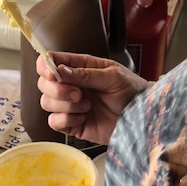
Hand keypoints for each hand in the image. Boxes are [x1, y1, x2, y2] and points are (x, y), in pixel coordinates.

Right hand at [36, 52, 150, 144]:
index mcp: (81, 67)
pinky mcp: (72, 124)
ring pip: (46, 103)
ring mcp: (71, 105)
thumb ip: (86, 73)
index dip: (45, 65)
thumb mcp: (113, 76)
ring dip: (65, 105)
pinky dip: (66, 120)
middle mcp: (72, 85)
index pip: (51, 61)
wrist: (142, 118)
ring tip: (87, 106)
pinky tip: (83, 119)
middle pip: (44, 83)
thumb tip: (60, 70)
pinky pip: (54, 122)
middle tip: (79, 93)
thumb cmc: (133, 91)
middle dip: (57, 89)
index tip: (52, 73)